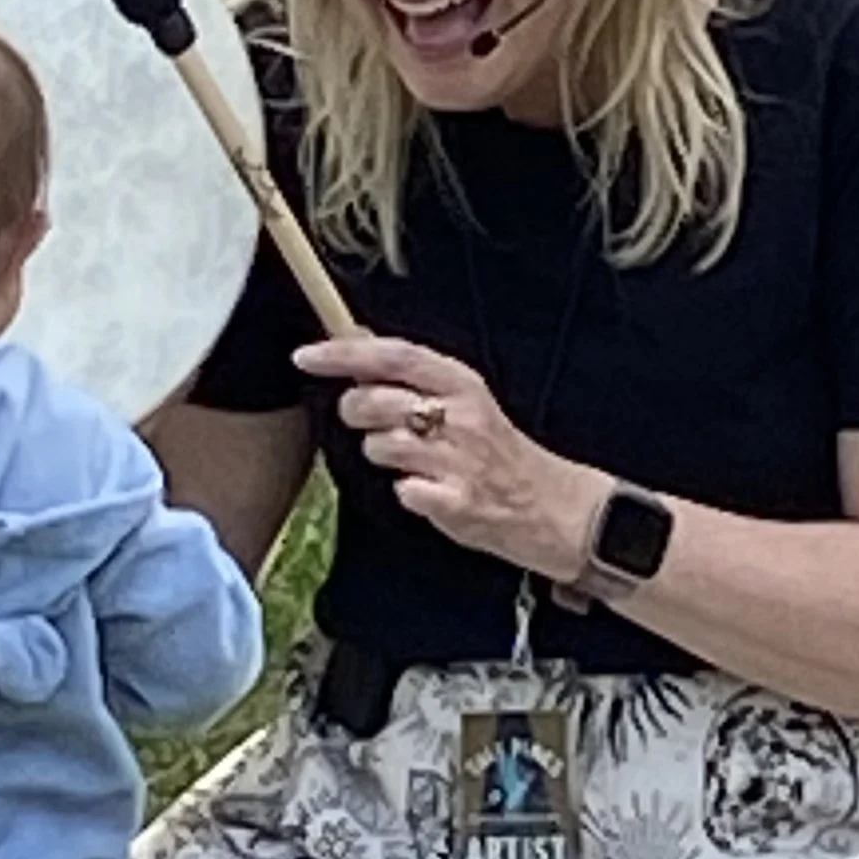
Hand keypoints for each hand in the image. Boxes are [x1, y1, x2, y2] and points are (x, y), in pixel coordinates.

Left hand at [294, 334, 596, 578]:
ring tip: (412, 463)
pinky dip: (407, 493)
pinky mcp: (455, 502)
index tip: (305, 357)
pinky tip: (428, 491)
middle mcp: (460, 415)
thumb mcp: (467, 401)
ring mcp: (456, 460)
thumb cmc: (502, 455)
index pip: (391, 355)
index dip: (342, 353)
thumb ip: (415, 378)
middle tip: (372, 423)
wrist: (553, 509)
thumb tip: (360, 348)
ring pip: (380, 446)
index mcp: (461, 383)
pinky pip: (402, 491)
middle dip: (356, 413)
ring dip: (382, 457)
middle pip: (374, 400)